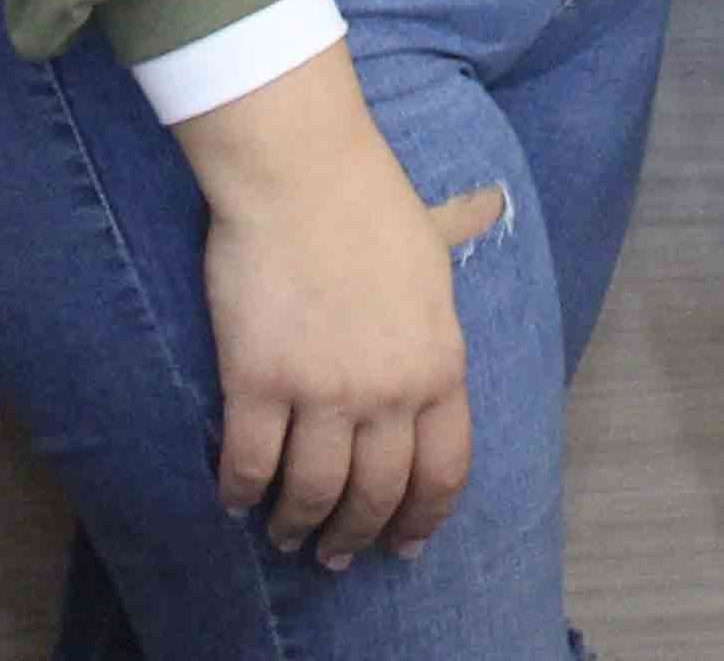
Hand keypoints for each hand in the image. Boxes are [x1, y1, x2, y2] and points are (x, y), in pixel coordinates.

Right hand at [173, 48, 491, 566]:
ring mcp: (324, 392)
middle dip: (356, 536)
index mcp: (440, 365)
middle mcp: (390, 392)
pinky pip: (250, 465)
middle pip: (377, 496)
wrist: (299, 170)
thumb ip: (461, 238)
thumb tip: (489, 203)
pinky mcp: (259, 384)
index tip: (404, 546)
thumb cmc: (367, 196)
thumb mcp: (432, 235)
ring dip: (298, 526)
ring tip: (285, 535)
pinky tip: (234, 498)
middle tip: (337, 554)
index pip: (444, 472)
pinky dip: (240, 493)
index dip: (423, 519)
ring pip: (314, 493)